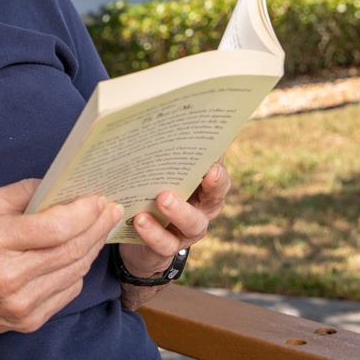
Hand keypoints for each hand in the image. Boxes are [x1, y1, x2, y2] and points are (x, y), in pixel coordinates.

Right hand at [0, 179, 122, 349]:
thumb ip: (18, 194)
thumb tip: (57, 185)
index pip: (54, 227)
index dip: (83, 211)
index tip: (97, 197)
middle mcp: (7, 277)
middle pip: (72, 249)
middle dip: (97, 225)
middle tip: (110, 208)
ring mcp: (19, 304)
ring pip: (75, 271)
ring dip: (93, 246)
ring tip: (100, 226)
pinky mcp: (27, 322)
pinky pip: (67, 291)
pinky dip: (77, 270)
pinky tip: (79, 253)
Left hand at [119, 158, 229, 279]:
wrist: (138, 236)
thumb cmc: (150, 191)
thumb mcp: (158, 171)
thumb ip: (164, 151)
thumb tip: (158, 112)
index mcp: (203, 185)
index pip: (218, 171)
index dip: (221, 162)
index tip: (217, 151)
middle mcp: (202, 208)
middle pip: (216, 197)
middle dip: (213, 184)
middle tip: (205, 172)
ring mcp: (187, 231)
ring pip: (194, 223)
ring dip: (180, 210)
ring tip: (162, 198)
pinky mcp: (167, 248)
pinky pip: (165, 244)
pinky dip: (153, 232)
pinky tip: (140, 220)